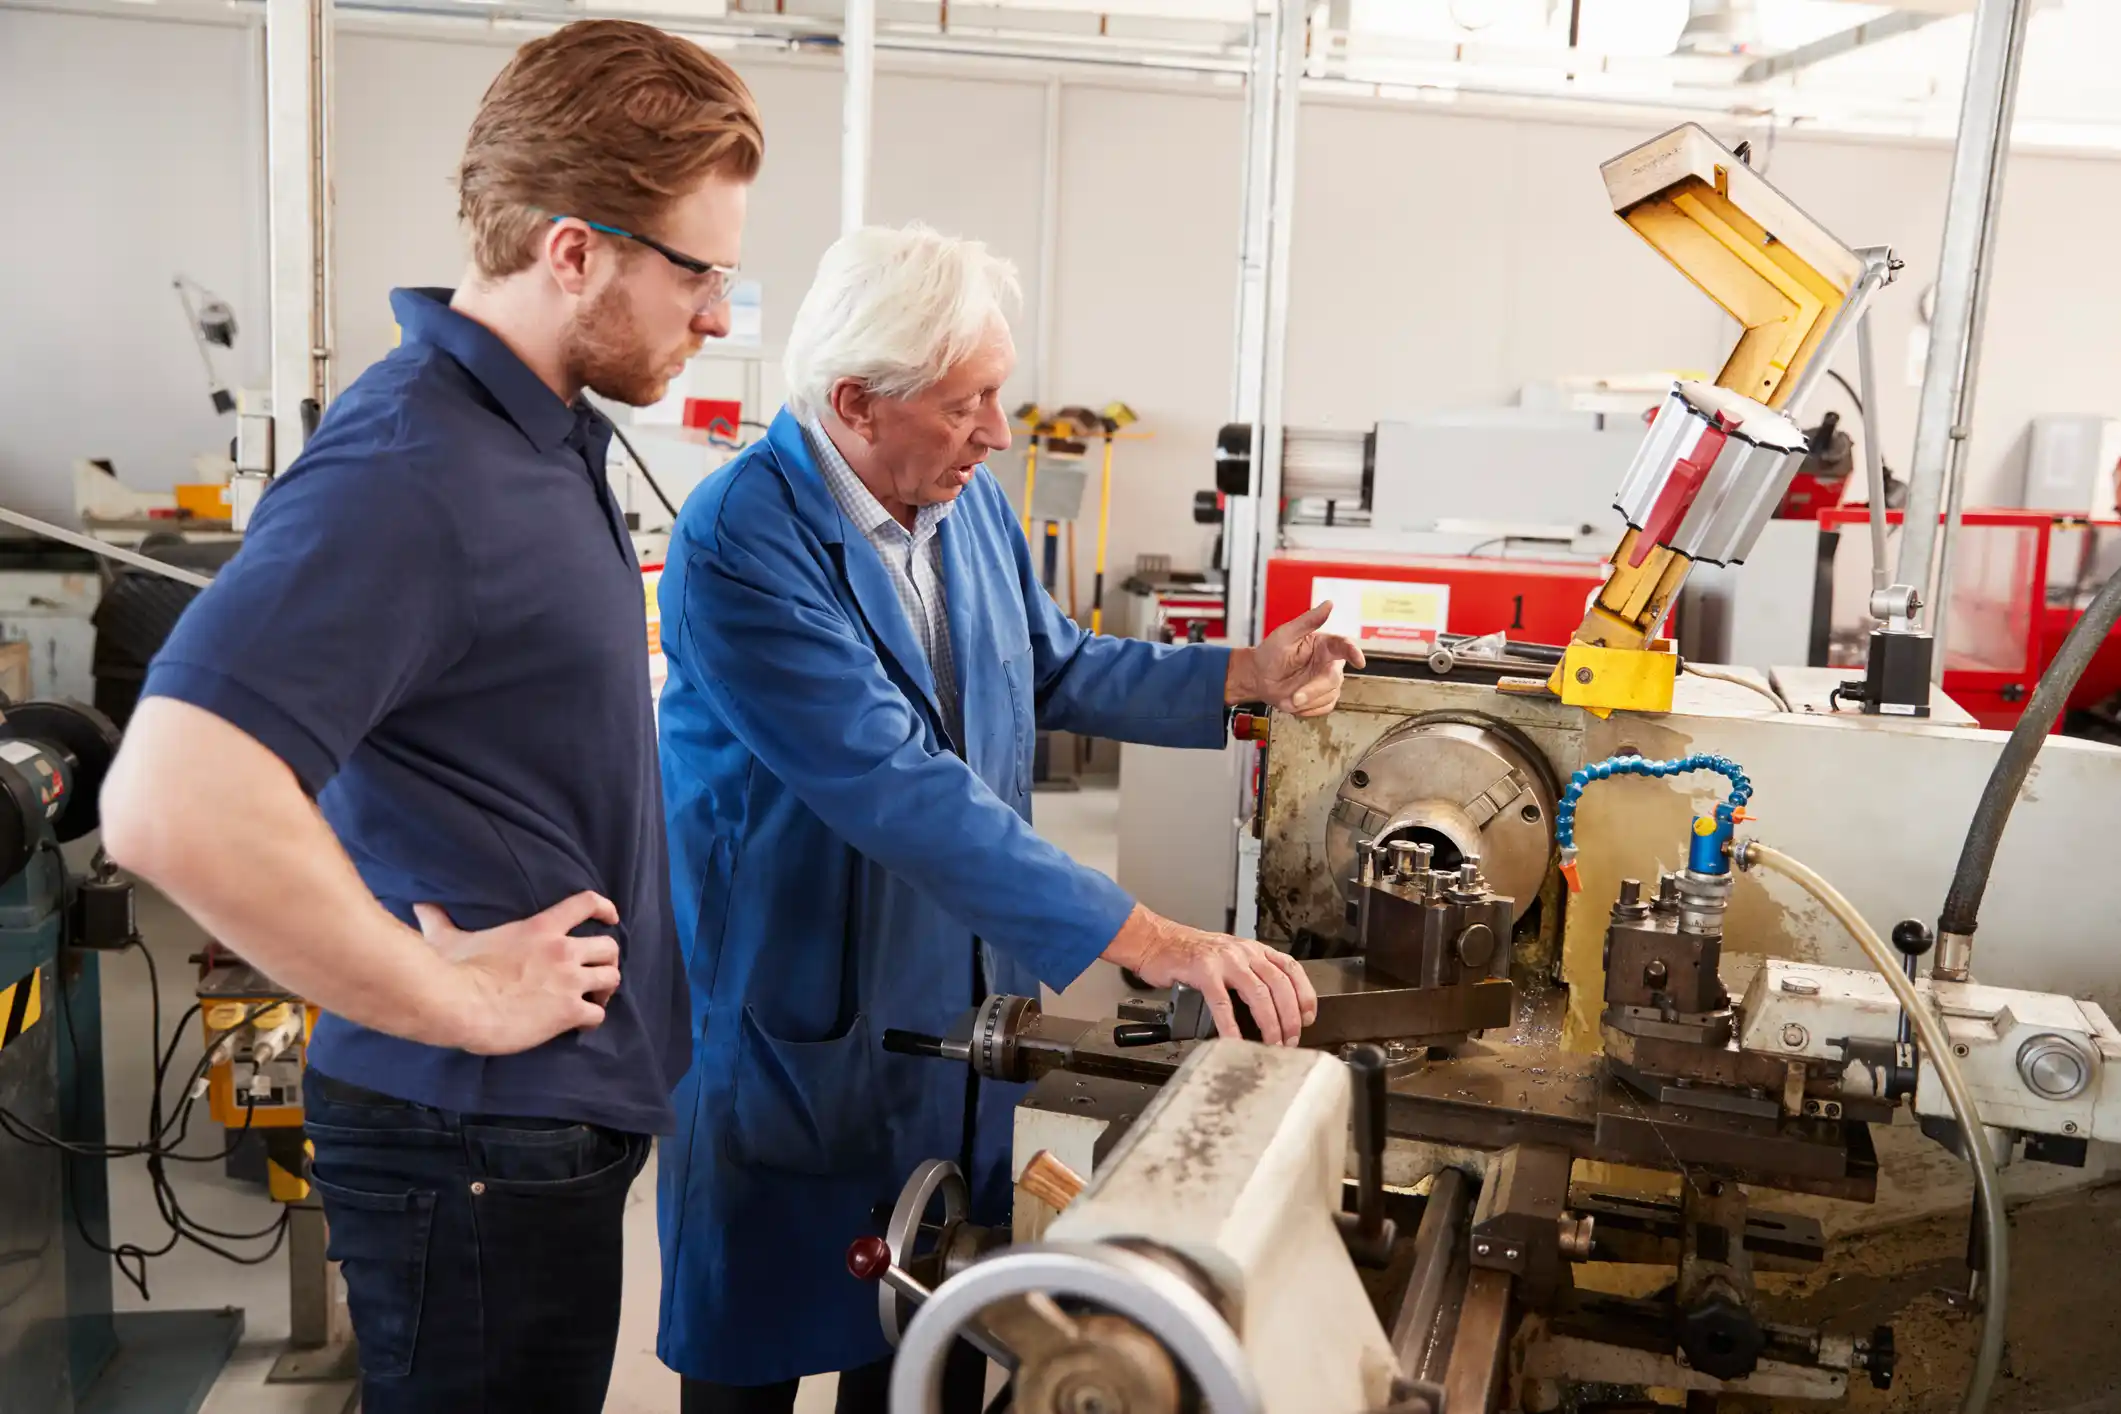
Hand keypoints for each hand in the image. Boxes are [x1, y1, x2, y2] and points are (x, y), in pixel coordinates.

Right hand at [415, 892, 621, 1055]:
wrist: (459, 1006)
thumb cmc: (453, 971)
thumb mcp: (448, 938)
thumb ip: (439, 920)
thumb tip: (420, 907)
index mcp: (540, 928)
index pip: (586, 903)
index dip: (605, 908)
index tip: (610, 917)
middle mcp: (562, 950)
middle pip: (609, 947)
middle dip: (606, 960)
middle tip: (595, 973)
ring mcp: (568, 981)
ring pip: (611, 978)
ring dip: (605, 990)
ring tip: (593, 999)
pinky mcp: (568, 1012)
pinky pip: (598, 1014)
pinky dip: (593, 1019)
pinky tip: (580, 1024)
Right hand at [1101, 904, 1317, 1045]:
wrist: (1154, 942)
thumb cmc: (1188, 954)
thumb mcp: (1227, 957)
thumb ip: (1249, 975)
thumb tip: (1272, 1009)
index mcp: (1252, 949)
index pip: (1291, 969)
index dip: (1305, 995)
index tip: (1308, 1018)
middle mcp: (1243, 952)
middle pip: (1280, 985)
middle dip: (1290, 1017)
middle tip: (1291, 1040)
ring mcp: (1224, 961)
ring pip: (1259, 994)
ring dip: (1270, 1023)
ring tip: (1272, 1044)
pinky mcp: (1203, 972)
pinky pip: (1223, 1003)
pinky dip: (1231, 1025)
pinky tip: (1235, 1040)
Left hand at [1227, 601, 1365, 716]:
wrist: (1259, 677)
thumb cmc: (1271, 653)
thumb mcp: (1285, 634)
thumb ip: (1308, 620)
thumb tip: (1329, 603)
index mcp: (1324, 645)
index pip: (1344, 646)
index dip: (1353, 652)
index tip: (1359, 661)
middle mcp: (1330, 663)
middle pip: (1334, 679)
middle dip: (1313, 691)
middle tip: (1294, 698)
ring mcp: (1327, 682)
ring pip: (1329, 696)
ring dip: (1307, 701)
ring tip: (1289, 696)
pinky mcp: (1323, 698)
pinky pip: (1325, 708)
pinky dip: (1308, 709)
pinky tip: (1295, 702)